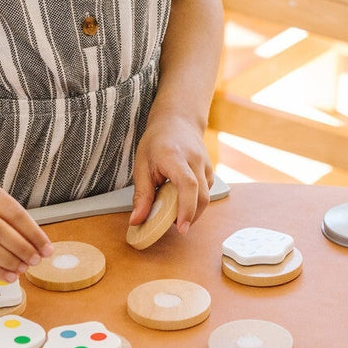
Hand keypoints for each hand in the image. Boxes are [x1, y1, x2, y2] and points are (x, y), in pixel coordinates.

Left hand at [129, 115, 213, 235]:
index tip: (181, 227)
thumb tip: (137, 220)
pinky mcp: (210, 170)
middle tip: (174, 226)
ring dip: (193, 211)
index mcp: (175, 157)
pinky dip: (195, 202)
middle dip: (191, 217)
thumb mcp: (141, 165)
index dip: (186, 208)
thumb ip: (141, 195)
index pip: (188, 185)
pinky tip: (182, 199)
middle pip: (202, 196)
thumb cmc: (157, 141)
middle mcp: (195, 160)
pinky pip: (206, 192)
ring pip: (206, 197)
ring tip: (174, 211)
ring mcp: (206, 165)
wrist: (178, 121)